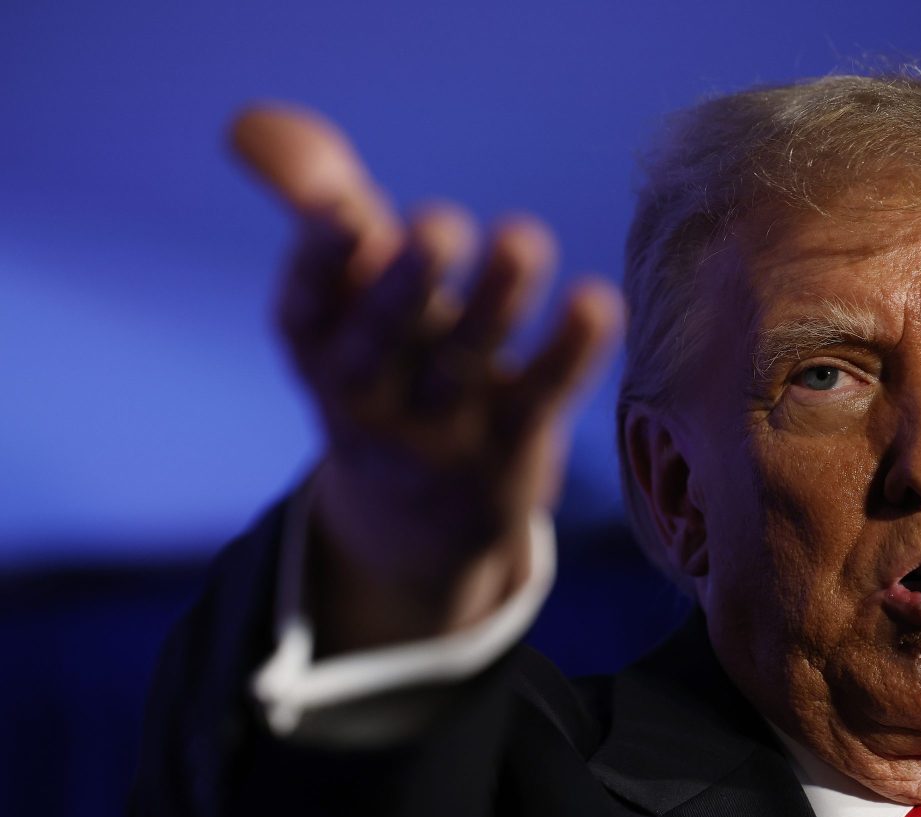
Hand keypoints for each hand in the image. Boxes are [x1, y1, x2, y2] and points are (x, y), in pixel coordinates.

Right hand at [231, 104, 621, 653]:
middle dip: (409, 283)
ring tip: (523, 238)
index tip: (343, 207)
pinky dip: (568, 354)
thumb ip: (313, 197)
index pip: (309, 300)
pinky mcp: (508, 449)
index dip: (322, 257)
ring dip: (494, 303)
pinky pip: (540, 398)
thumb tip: (249, 120)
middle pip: (383, 339)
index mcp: (315, 343)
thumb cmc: (383, 359)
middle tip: (440, 224)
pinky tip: (595, 302)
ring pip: (464, 366)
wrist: (421, 516)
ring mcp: (437, 432)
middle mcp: (365, 394)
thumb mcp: (342, 291)